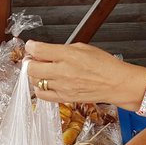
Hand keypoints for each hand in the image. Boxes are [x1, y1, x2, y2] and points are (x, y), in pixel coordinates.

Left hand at [25, 40, 144, 109]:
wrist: (116, 83)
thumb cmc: (104, 64)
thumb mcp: (83, 47)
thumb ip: (61, 49)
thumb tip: (45, 50)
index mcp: (68, 55)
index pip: (38, 50)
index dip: (30, 47)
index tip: (31, 46)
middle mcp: (63, 71)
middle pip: (31, 68)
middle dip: (29, 62)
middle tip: (33, 59)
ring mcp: (62, 86)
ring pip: (35, 82)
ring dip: (35, 75)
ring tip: (42, 71)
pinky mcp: (64, 98)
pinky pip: (42, 95)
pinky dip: (39, 89)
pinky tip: (44, 83)